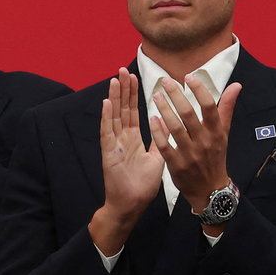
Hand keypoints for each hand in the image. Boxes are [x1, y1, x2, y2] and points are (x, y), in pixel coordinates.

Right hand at [88, 69, 162, 256]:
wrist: (132, 204)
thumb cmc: (141, 185)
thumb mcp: (156, 160)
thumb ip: (160, 143)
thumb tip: (168, 129)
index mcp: (133, 139)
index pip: (133, 112)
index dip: (134, 95)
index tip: (136, 78)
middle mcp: (122, 138)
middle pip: (122, 109)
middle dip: (124, 90)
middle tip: (123, 70)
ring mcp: (114, 144)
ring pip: (114, 116)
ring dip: (114, 97)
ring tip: (115, 79)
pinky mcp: (109, 153)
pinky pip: (107, 132)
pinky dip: (107, 117)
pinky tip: (107, 102)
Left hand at [148, 77, 239, 213]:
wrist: (210, 189)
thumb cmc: (215, 157)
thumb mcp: (224, 134)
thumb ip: (226, 108)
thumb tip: (236, 85)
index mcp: (216, 132)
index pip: (209, 107)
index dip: (199, 90)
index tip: (188, 76)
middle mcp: (204, 142)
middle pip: (189, 114)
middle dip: (176, 95)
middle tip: (165, 81)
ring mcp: (190, 154)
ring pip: (175, 128)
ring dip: (164, 110)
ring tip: (156, 96)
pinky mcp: (177, 165)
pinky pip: (165, 146)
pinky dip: (158, 132)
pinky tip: (152, 119)